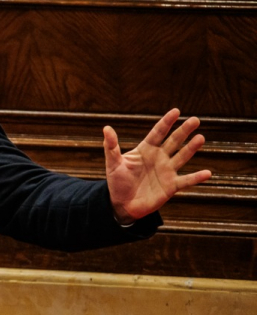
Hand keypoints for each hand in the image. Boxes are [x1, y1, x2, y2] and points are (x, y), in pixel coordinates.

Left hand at [103, 108, 210, 223]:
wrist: (121, 204)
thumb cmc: (117, 182)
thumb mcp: (113, 163)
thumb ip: (111, 146)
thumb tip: (106, 128)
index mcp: (146, 150)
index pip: (158, 133)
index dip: (166, 122)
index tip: (176, 111)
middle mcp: (159, 158)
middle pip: (173, 141)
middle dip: (183, 131)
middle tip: (195, 120)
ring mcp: (167, 171)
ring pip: (182, 157)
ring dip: (191, 148)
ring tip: (201, 137)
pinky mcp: (171, 186)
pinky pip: (186, 181)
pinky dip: (196, 178)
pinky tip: (208, 173)